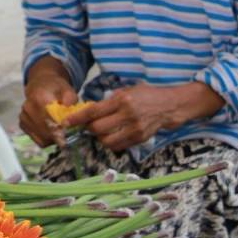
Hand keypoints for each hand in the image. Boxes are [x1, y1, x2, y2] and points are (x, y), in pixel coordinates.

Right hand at [19, 61, 78, 147]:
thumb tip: (70, 116)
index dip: (62, 129)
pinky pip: (37, 139)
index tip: (70, 132)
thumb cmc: (56, 89)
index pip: (50, 119)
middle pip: (46, 131)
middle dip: (59, 136)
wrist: (40, 85)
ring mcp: (23, 117)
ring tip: (61, 132)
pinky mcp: (22, 125)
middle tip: (69, 135)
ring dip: (54, 139)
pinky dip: (47, 139)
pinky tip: (52, 132)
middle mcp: (28, 108)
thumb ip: (71, 101)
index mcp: (39, 98)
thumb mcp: (68, 90)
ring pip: (42, 138)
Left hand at [61, 83, 220, 152]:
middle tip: (87, 125)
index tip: (66, 123)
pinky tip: (113, 135)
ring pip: (106, 141)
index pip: (93, 112)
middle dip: (88, 129)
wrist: (171, 106)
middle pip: (97, 129)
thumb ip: (108, 102)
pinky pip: (118, 146)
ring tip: (102, 130)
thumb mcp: (127, 91)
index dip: (77, 119)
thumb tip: (88, 112)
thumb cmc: (147, 96)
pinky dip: (111, 142)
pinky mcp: (140, 138)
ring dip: (99, 137)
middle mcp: (128, 115)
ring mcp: (135, 129)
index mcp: (122, 100)